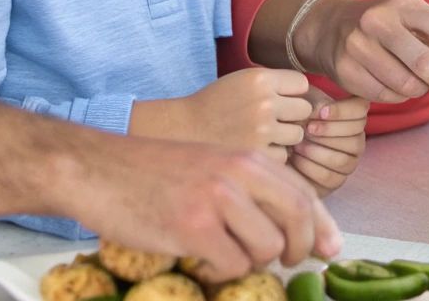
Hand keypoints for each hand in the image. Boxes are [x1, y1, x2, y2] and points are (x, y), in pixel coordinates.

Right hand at [63, 134, 340, 280]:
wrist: (98, 168)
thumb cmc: (154, 171)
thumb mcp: (212, 164)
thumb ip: (251, 188)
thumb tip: (293, 229)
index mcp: (248, 157)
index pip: (304, 193)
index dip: (323, 226)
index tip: (331, 249)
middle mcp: (239, 173)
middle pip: (298, 220)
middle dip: (299, 249)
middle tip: (285, 262)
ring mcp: (217, 199)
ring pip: (266, 248)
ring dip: (250, 261)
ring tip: (223, 253)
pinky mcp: (192, 226)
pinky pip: (230, 265)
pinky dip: (220, 271)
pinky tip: (200, 258)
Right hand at [134, 68, 313, 158]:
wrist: (180, 131)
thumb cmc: (216, 106)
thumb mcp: (243, 81)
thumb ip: (277, 86)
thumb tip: (321, 103)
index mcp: (260, 78)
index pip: (302, 84)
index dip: (292, 94)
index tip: (276, 101)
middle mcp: (264, 101)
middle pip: (305, 110)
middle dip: (292, 118)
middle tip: (268, 122)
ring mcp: (261, 129)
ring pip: (298, 135)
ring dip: (284, 139)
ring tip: (258, 137)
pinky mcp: (257, 154)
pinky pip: (284, 156)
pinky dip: (272, 157)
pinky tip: (251, 151)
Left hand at [288, 87, 369, 194]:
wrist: (276, 144)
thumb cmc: (291, 119)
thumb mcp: (301, 105)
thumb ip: (313, 103)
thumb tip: (320, 110)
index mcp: (353, 116)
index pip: (360, 110)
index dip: (342, 111)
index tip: (320, 112)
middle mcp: (357, 140)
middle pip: (355, 137)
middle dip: (328, 132)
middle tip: (306, 129)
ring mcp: (349, 162)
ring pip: (342, 159)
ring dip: (317, 151)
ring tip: (298, 144)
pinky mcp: (336, 181)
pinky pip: (329, 176)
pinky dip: (310, 166)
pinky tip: (295, 158)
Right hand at [294, 0, 428, 103]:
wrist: (330, 27)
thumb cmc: (386, 27)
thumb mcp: (413, 20)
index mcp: (404, 3)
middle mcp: (378, 20)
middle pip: (425, 63)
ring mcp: (358, 45)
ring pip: (406, 85)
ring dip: (420, 90)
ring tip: (414, 80)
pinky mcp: (345, 70)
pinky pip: (386, 96)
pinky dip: (398, 97)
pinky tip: (393, 83)